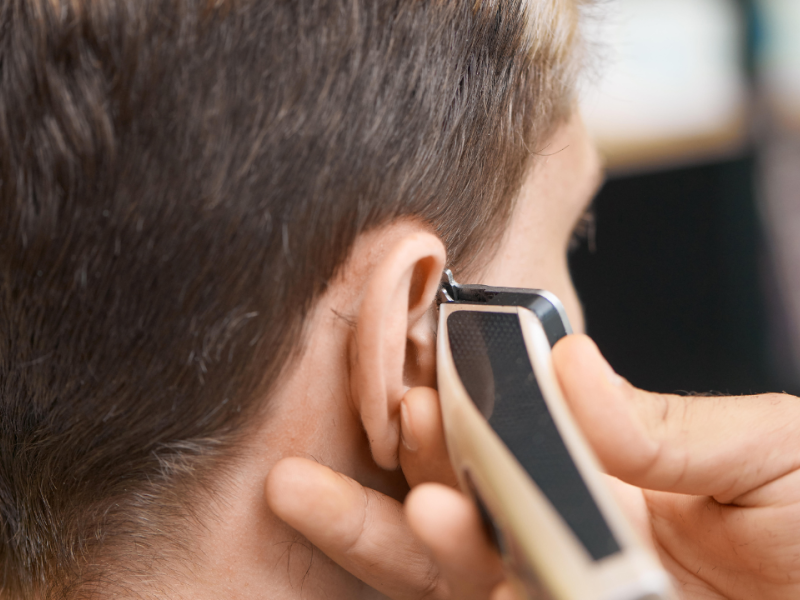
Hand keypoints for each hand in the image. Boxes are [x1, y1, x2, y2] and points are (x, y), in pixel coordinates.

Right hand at [266, 334, 799, 599]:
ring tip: (362, 499)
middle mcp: (569, 534)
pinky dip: (458, 580)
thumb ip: (668, 424)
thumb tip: (572, 361)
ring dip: (402, 539)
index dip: (459, 416)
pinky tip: (423, 543)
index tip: (419, 388)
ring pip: (455, 570)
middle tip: (349, 442)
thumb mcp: (766, 452)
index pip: (510, 440)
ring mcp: (561, 587)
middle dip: (394, 476)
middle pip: (460, 504)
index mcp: (607, 476)